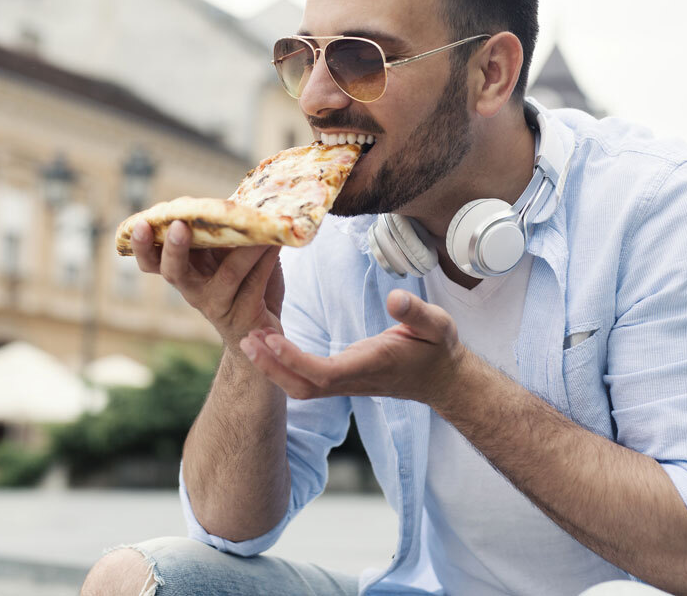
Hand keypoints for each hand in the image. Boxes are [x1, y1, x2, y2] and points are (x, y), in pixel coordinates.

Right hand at [131, 219, 284, 347]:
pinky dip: (266, 259)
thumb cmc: (239, 284)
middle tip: (178, 226)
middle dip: (173, 248)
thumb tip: (236, 198)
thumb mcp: (224, 256)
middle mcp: (193, 289)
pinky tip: (275, 242)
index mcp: (183, 270)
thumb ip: (222, 232)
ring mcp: (217, 304)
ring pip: (227, 275)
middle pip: (173, 271)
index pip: (152, 258)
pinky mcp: (243, 313)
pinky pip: (255, 282)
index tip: (142, 222)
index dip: (143, 243)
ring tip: (254, 227)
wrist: (259, 332)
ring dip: (242, 249)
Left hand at [238, 290, 464, 404]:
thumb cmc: (437, 348)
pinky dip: (282, 364)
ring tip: (250, 338)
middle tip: (245, 338)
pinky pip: (305, 378)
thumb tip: (396, 299)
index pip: (324, 373)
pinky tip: (269, 340)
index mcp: (369, 367)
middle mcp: (352, 380)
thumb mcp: (436, 325)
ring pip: (299, 386)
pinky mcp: (341, 377)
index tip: (271, 338)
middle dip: (271, 368)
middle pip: (301, 387)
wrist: (441, 378)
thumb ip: (416, 313)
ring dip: (272, 367)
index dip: (294, 359)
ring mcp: (344, 382)